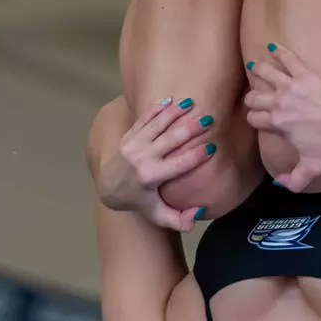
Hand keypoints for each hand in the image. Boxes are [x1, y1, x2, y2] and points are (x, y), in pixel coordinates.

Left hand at [96, 97, 216, 230]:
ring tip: (192, 103)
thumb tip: (199, 212)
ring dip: (175, 113)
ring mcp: (134, 143)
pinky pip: (145, 118)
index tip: (212, 147)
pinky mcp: (130, 134)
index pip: (177, 164)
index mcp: (150, 177)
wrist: (109, 185)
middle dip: (189, 129)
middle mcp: (142, 157)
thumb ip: (179, 220)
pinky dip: (158, 108)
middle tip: (208, 120)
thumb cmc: (139, 200)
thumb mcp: (157, 215)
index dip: (195, 156)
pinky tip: (172, 100)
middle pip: (169, 140)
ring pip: (157, 124)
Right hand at [244, 46, 320, 191]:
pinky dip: (280, 52)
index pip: (254, 119)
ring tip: (254, 66)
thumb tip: (278, 183)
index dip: (253, 120)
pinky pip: (289, 59)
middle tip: (254, 98)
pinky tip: (274, 47)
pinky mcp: (305, 73)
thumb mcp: (313, 167)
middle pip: (254, 96)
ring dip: (258, 70)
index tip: (256, 119)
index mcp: (278, 122)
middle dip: (252, 98)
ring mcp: (291, 85)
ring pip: (265, 73)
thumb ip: (294, 181)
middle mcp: (279, 102)